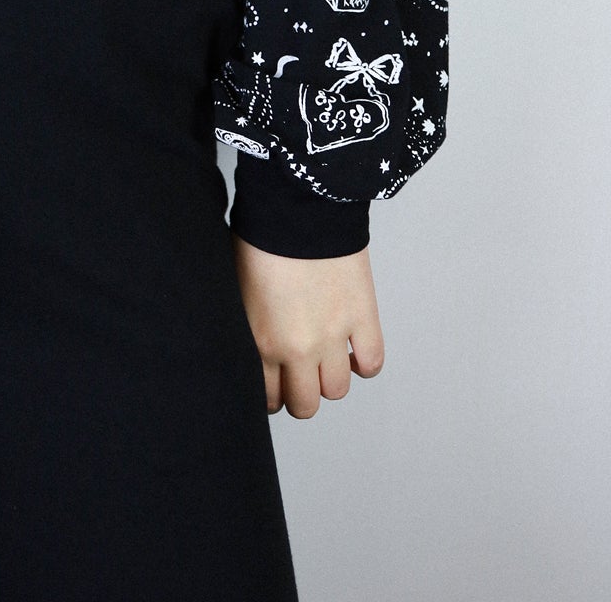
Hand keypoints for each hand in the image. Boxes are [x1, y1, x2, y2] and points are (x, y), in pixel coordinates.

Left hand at [231, 232, 384, 416]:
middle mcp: (297, 348)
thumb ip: (248, 327)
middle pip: (305, 405)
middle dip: (302, 393)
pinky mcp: (363, 317)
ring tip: (326, 356)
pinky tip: (353, 349)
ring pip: (337, 391)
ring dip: (331, 377)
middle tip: (301, 373)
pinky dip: (364, 362)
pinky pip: (371, 363)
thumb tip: (253, 344)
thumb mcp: (239, 290)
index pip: (269, 398)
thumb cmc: (260, 237)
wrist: (297, 204)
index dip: (273, 392)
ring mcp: (333, 336)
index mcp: (260, 341)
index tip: (275, 381)